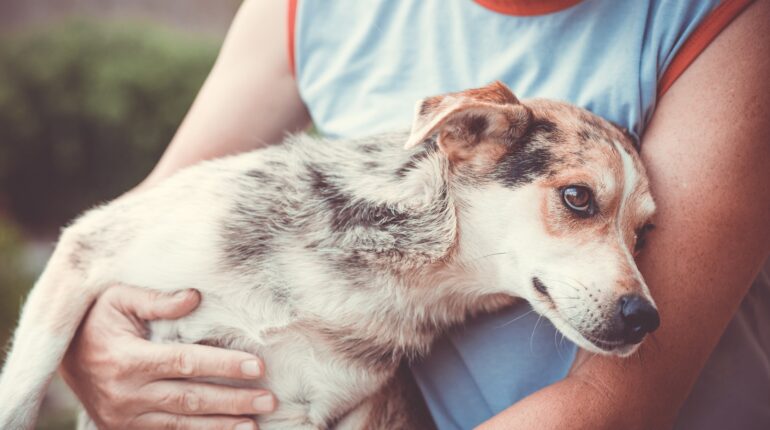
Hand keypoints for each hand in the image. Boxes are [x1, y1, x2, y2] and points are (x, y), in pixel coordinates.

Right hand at [60, 284, 274, 429]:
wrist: (62, 356)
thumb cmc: (97, 320)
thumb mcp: (119, 298)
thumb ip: (156, 299)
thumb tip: (195, 297)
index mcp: (127, 359)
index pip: (185, 363)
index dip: (223, 365)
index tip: (257, 366)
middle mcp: (126, 394)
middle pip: (191, 399)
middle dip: (233, 400)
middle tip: (269, 400)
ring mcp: (125, 417)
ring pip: (182, 424)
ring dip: (221, 425)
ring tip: (255, 422)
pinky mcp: (125, 429)